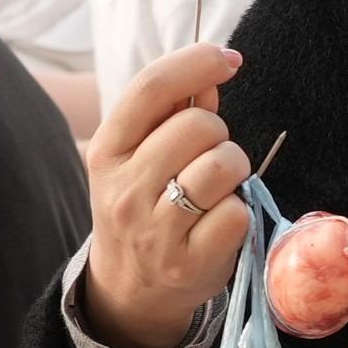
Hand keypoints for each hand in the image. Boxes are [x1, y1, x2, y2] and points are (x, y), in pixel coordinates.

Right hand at [79, 42, 248, 347]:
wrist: (129, 288)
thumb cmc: (143, 206)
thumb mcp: (138, 157)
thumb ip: (171, 114)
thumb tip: (212, 79)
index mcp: (107, 151)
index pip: (151, 87)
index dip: (196, 62)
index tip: (227, 60)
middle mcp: (125, 190)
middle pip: (198, 125)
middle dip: (218, 133)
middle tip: (209, 156)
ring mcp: (155, 230)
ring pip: (222, 166)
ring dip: (234, 169)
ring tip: (218, 187)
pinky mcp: (188, 263)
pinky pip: (237, 213)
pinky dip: (239, 211)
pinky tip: (218, 222)